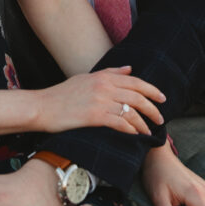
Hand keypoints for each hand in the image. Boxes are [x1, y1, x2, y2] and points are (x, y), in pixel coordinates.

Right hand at [36, 66, 164, 135]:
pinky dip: (131, 130)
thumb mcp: (86, 78)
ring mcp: (100, 101)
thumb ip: (109, 73)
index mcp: (103, 76)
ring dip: (144, 123)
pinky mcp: (94, 116)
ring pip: (131, 111)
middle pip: (137, 96)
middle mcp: (104, 86)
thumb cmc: (62, 94)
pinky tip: (135, 136)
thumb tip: (130, 69)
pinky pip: (120, 122)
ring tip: (149, 131)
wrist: (42, 107)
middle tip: (160, 119)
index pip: (135, 81)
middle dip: (153, 108)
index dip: (152, 90)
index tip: (162, 98)